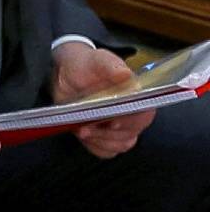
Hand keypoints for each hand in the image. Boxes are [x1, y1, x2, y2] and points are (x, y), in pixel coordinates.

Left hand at [52, 42, 153, 158]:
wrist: (68, 74)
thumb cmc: (88, 65)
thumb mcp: (98, 60)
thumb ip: (111, 66)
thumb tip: (125, 74)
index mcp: (138, 95)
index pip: (144, 114)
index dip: (130, 122)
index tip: (112, 123)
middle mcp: (133, 113)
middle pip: (131, 133)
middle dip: (108, 133)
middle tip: (86, 127)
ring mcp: (120, 127)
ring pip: (120, 145)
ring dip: (100, 141)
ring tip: (82, 130)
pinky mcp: (105, 136)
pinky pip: (107, 151)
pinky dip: (96, 146)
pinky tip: (85, 136)